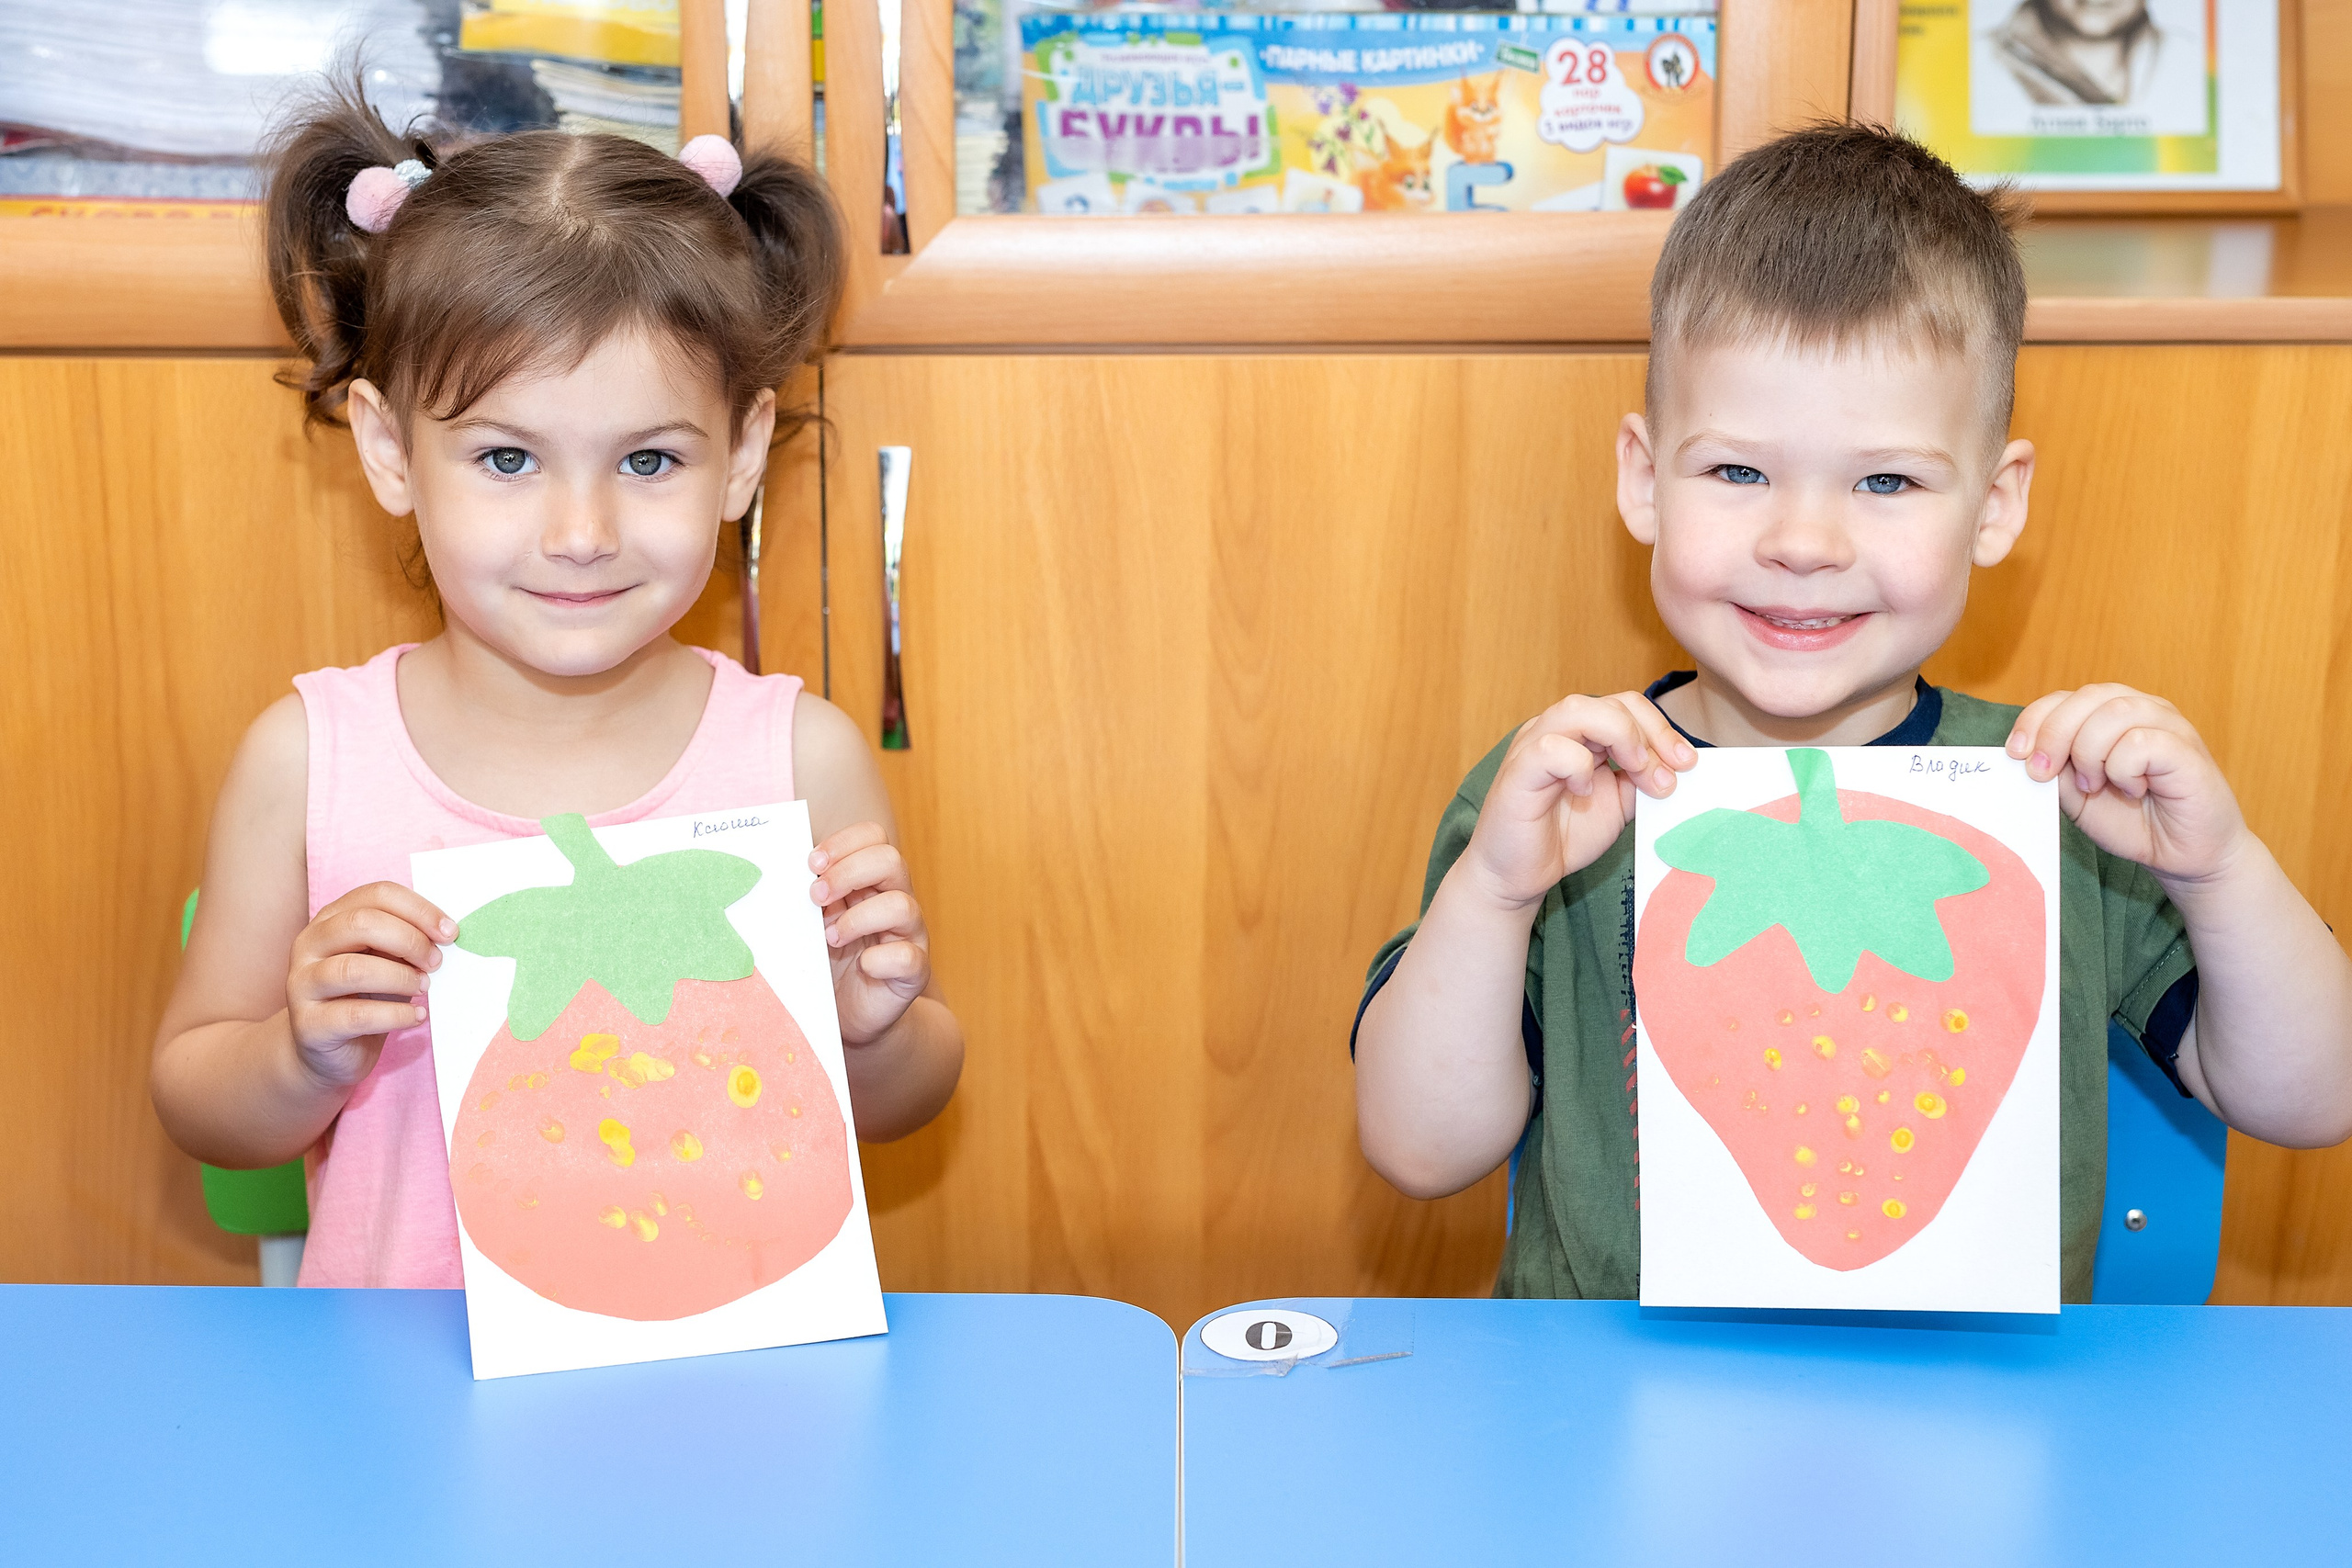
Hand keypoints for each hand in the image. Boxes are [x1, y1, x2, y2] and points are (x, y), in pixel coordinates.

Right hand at [286, 882, 451, 1087]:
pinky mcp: (308, 1025)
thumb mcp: (386, 962)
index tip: (449, 932)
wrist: (327, 1054)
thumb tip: (445, 933)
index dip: (418, 909)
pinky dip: (396, 1015)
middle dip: (410, 940)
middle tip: (436, 962)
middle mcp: (309, 946)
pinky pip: (356, 1015)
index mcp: (330, 920)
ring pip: (354, 969)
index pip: (376, 895)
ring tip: (424, 988)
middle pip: (361, 924)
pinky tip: (416, 1016)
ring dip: (401, 977)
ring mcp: (302, 985)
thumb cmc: (364, 999)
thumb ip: (404, 943)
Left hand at [810, 822, 930, 1046]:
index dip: (844, 842)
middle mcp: (895, 901)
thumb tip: (777, 870)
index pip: (873, 838)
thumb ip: (808, 896)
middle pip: (890, 860)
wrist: (850, 1016)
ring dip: (858, 919)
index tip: (811, 863)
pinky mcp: (914, 972)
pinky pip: (908, 958)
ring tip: (830, 938)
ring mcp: (909, 936)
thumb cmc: (828, 963)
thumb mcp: (812, 922)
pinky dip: (880, 961)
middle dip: (847, 873)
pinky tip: (862, 967)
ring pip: (903, 906)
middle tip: (816, 897)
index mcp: (871, 882)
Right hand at [1459, 691, 1695, 910]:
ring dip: (1621, 738)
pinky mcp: (1517, 771)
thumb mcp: (1619, 805)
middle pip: (1610, 703)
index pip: (1626, 706)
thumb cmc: (1562, 836)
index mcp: (1579, 733)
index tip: (1687, 764)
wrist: (1518, 876)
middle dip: (1651, 735)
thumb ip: (1641, 780)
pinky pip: (1551, 748)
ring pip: (1579, 710)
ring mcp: (1532, 746)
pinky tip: (1585, 791)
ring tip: (1636, 773)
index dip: (1662, 729)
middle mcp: (1555, 730)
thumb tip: (1678, 766)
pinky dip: (1578, 766)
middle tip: (1668, 775)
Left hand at [2007, 685, 2250, 883]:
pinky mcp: (2186, 749)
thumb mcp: (2075, 795)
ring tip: (2095, 785)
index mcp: (2109, 715)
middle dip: (2054, 735)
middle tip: (2044, 774)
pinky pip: (2140, 742)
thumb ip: (2055, 768)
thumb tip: (2024, 752)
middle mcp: (2140, 710)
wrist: (2181, 855)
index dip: (2034, 720)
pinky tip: (2133, 790)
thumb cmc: (2131, 820)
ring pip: (2113, 713)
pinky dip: (2122, 769)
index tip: (2016, 754)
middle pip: (2086, 697)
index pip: (2064, 697)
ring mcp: (2168, 725)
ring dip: (2090, 753)